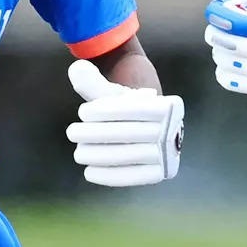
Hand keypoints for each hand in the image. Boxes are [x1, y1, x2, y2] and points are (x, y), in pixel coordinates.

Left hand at [65, 60, 183, 186]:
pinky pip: (133, 176)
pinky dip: (109, 176)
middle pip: (128, 132)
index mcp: (170, 106)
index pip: (132, 108)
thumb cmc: (128, 109)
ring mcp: (169, 154)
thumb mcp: (114, 93)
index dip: (104, 110)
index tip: (82, 112)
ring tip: (78, 152)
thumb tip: (76, 69)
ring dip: (97, 155)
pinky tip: (89, 172)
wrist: (152, 130)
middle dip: (94, 133)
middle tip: (72, 132)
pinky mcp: (160, 173)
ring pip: (128, 155)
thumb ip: (94, 81)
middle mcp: (174, 130)